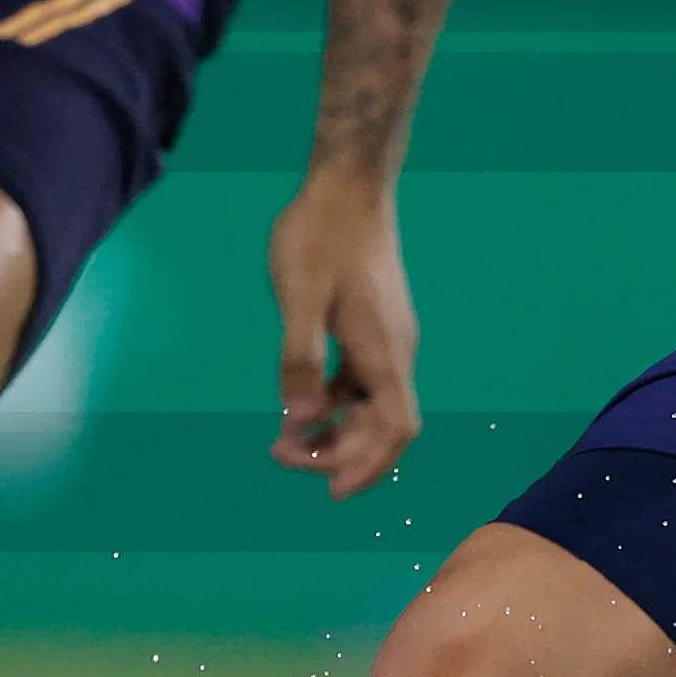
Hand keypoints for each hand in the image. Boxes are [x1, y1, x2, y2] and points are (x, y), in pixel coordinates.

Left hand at [268, 169, 422, 500]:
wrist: (347, 186)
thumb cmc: (320, 236)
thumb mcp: (299, 297)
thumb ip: (299, 359)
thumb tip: (297, 420)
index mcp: (383, 351)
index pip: (395, 429)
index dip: (368, 466)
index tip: (329, 490)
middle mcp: (394, 352)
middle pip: (383, 427)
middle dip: (338, 453)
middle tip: (280, 455)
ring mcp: (385, 341)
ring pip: (371, 408)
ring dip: (334, 432)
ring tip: (283, 440)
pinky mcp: (372, 329)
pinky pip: (359, 384)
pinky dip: (333, 405)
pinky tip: (300, 404)